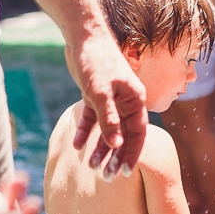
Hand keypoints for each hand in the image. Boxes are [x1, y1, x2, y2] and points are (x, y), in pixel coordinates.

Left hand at [68, 30, 147, 178]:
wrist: (82, 35)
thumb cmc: (95, 61)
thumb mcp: (100, 92)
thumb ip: (108, 119)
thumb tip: (116, 145)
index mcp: (135, 100)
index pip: (138, 133)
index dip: (132, 154)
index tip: (124, 173)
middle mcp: (127, 101)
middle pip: (124, 135)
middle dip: (116, 156)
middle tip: (107, 178)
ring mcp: (111, 99)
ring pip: (108, 129)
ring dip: (101, 148)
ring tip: (92, 167)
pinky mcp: (96, 95)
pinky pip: (93, 119)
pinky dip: (86, 132)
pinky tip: (76, 146)